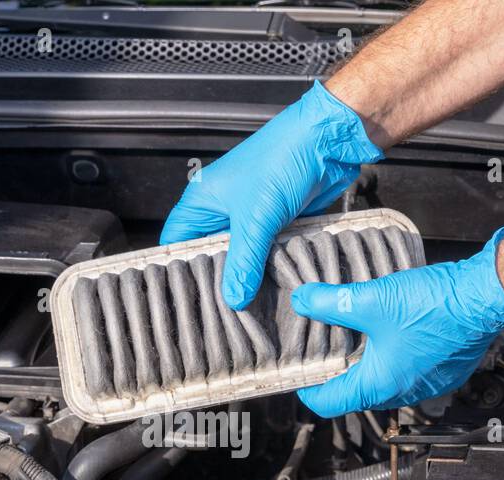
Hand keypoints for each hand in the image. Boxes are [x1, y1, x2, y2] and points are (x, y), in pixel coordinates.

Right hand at [160, 81, 382, 309]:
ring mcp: (249, 218)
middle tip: (221, 313)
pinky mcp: (275, 223)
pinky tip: (271, 290)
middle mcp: (221, 211)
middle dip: (217, 281)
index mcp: (202, 202)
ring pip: (240, 257)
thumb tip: (233, 300)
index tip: (187, 300)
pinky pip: (265, 253)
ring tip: (247, 308)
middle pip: (209, 256)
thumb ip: (243, 262)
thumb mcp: (256, 218)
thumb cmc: (282, 161)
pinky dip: (269, 269)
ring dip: (246, 277)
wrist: (327, 141)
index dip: (179, 270)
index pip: (177, 243)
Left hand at [296, 227, 503, 416]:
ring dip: (369, 366)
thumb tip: (303, 301)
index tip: (300, 380)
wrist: (485, 296)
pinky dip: (396, 359)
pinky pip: (411, 372)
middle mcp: (404, 392)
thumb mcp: (372, 300)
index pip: (330, 404)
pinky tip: (393, 334)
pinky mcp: (446, 371)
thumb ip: (331, 302)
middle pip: (358, 393)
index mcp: (380, 385)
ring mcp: (428, 384)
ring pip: (386, 382)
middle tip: (325, 351)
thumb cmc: (436, 306)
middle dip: (339, 374)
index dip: (309, 392)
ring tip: (357, 339)